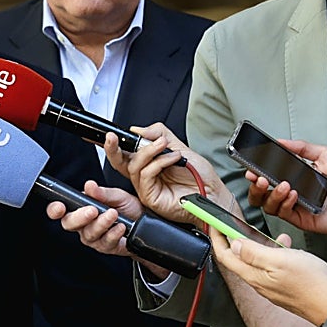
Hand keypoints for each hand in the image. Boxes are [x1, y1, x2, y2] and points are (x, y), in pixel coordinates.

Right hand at [46, 179, 140, 258]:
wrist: (145, 222)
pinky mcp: (106, 247)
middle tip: (92, 210)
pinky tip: (121, 227)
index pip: (61, 211)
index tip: (60, 207)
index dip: (55, 210)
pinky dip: (113, 233)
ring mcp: (93, 238)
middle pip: (69, 224)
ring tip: (113, 214)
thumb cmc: (128, 208)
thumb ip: (102, 192)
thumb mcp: (117, 196)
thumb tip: (89, 185)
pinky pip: (105, 242)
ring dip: (101, 224)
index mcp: (81, 209)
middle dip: (79, 217)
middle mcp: (83, 225)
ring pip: (89, 234)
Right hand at [104, 126, 232, 223]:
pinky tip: (172, 158)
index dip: (116, 143)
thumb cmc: (200, 177)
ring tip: (164, 144)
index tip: (113, 133)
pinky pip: (146, 175)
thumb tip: (139, 130)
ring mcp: (146, 187)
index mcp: (149, 164)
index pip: (126, 152)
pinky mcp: (150, 197)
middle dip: (113, 148)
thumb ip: (160, 135)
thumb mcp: (180, 147)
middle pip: (119, 162)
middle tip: (113, 137)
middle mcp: (144, 176)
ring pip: (134, 166)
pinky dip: (158, 163)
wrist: (213, 193)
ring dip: (149, 151)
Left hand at [206, 226, 326, 325]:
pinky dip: (276, 254)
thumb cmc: (311, 284)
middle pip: (238, 259)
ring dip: (260, 245)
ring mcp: (271, 286)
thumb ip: (253, 252)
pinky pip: (272, 267)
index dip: (217, 238)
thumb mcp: (279, 260)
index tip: (214, 224)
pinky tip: (288, 248)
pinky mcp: (283, 287)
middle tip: (235, 226)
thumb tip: (234, 244)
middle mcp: (259, 283)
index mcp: (253, 275)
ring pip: (257, 261)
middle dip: (235, 240)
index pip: (225, 256)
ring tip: (270, 235)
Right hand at [244, 139, 326, 234]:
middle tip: (258, 178)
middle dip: (255, 186)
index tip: (251, 168)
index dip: (256, 174)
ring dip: (271, 194)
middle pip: (260, 194)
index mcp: (293, 178)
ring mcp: (294, 208)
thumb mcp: (325, 155)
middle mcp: (290, 194)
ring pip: (268, 205)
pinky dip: (285, 202)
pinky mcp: (300, 220)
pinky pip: (283, 213)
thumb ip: (302, 147)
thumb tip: (281, 141)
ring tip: (282, 184)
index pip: (267, 177)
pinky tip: (293, 193)